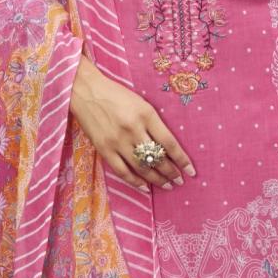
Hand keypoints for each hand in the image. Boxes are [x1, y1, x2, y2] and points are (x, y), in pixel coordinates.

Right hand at [68, 55, 194, 189]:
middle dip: (171, 173)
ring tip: (166, 185)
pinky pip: (122, 171)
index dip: (182, 160)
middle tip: (179, 181)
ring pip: (141, 168)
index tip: (191, 171)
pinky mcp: (103, 149)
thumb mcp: (141, 103)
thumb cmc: (116, 95)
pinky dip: (135, 181)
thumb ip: (154, 123)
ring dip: (156, 179)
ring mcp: (117, 141)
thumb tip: (167, 148)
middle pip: (157, 158)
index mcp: (146, 114)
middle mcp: (133, 129)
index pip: (169, 143)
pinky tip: (144, 187)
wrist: (86, 91)